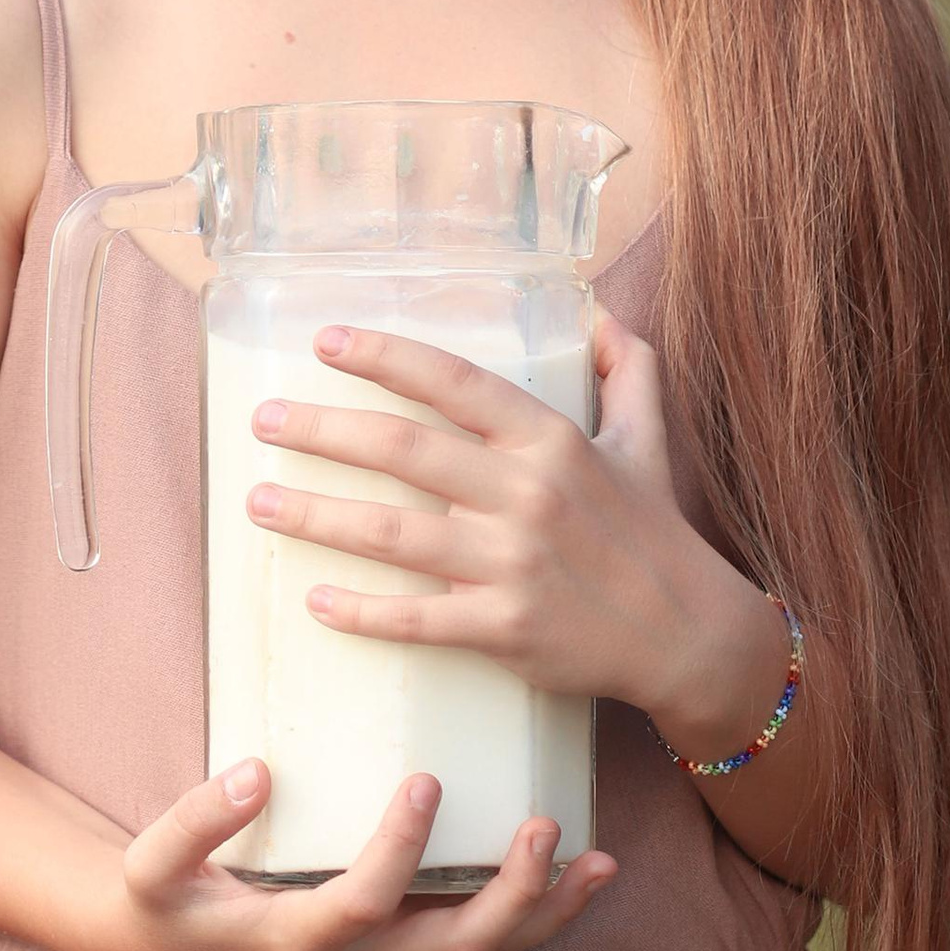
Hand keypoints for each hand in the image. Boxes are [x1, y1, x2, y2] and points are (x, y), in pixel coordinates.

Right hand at [98, 759, 613, 950]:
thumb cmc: (161, 902)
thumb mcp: (152, 864)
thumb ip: (197, 820)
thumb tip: (256, 773)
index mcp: (292, 939)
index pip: (362, 906)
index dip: (399, 851)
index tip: (425, 780)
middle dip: (512, 898)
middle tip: (546, 830)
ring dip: (544, 914)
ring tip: (600, 862)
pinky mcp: (395, 944)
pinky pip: (474, 939)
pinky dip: (533, 914)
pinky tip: (575, 872)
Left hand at [246, 315, 785, 755]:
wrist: (692, 636)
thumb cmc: (657, 532)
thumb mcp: (648, 439)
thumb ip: (626, 370)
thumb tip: (598, 314)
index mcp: (550, 441)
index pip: (452, 382)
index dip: (384, 356)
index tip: (324, 341)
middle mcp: (526, 494)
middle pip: (401, 450)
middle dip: (320, 431)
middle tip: (262, 422)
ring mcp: (512, 564)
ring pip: (390, 533)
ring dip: (314, 515)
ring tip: (257, 503)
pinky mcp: (504, 629)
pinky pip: (415, 618)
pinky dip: (359, 612)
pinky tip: (312, 598)